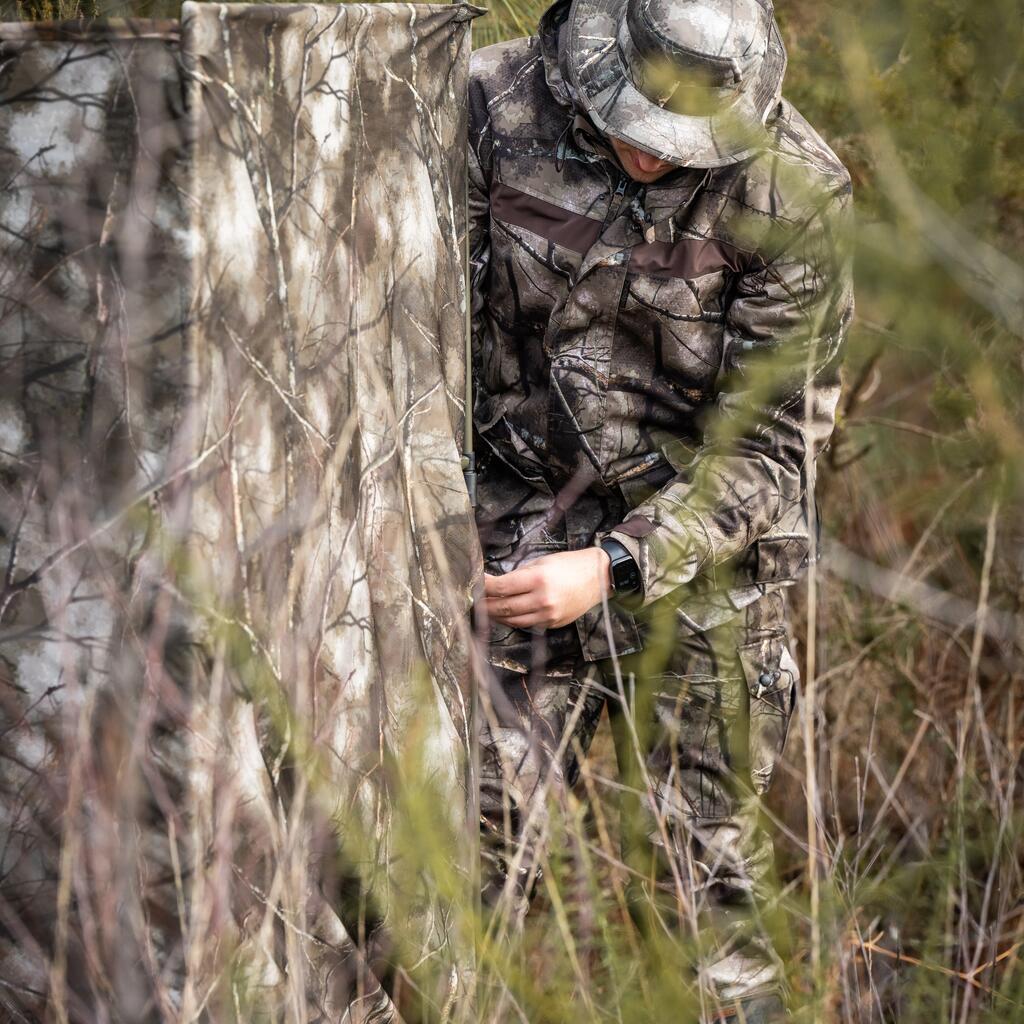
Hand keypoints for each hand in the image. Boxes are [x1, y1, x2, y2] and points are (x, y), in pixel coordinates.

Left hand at [483, 548, 611, 629]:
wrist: (598, 577)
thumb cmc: (569, 564)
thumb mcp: (542, 562)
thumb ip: (519, 575)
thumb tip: (497, 584)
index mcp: (538, 579)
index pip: (501, 587)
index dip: (484, 587)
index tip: (475, 584)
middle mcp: (543, 600)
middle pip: (504, 607)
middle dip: (485, 604)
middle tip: (474, 600)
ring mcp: (549, 615)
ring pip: (513, 621)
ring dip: (496, 616)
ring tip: (485, 609)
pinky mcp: (553, 623)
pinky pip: (527, 625)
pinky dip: (513, 620)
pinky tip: (505, 615)